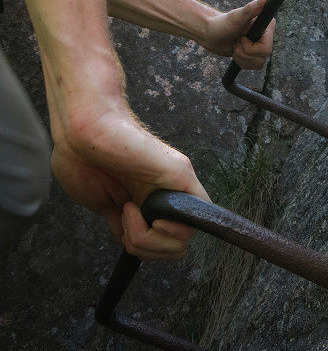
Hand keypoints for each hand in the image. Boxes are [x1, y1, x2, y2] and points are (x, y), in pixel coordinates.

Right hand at [51, 98, 209, 260]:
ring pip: (182, 241)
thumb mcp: (100, 202)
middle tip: (124, 218)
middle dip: (145, 247)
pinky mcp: (181, 175)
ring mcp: (176, 185)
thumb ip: (120, 222)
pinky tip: (137, 209)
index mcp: (147, 200)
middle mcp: (166, 194)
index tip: (121, 229)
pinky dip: (161, 231)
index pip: (163, 245)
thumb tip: (129, 241)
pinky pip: (192, 220)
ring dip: (146, 238)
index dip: (142, 249)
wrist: (82, 130)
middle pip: (175, 248)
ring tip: (128, 208)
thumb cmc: (83, 157)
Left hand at [202, 0, 274, 68]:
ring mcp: (261, 45)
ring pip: (258, 63)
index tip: (241, 38)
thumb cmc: (222, 24)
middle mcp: (266, 35)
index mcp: (266, 25)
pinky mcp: (255, 54)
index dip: (252, 48)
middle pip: (262, 57)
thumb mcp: (236, 17)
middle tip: (236, 42)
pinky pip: (255, 66)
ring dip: (242, 58)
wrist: (211, 34)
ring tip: (235, 46)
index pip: (266, 48)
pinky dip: (242, 62)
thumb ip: (251, 8)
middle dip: (244, 53)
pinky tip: (236, 52)